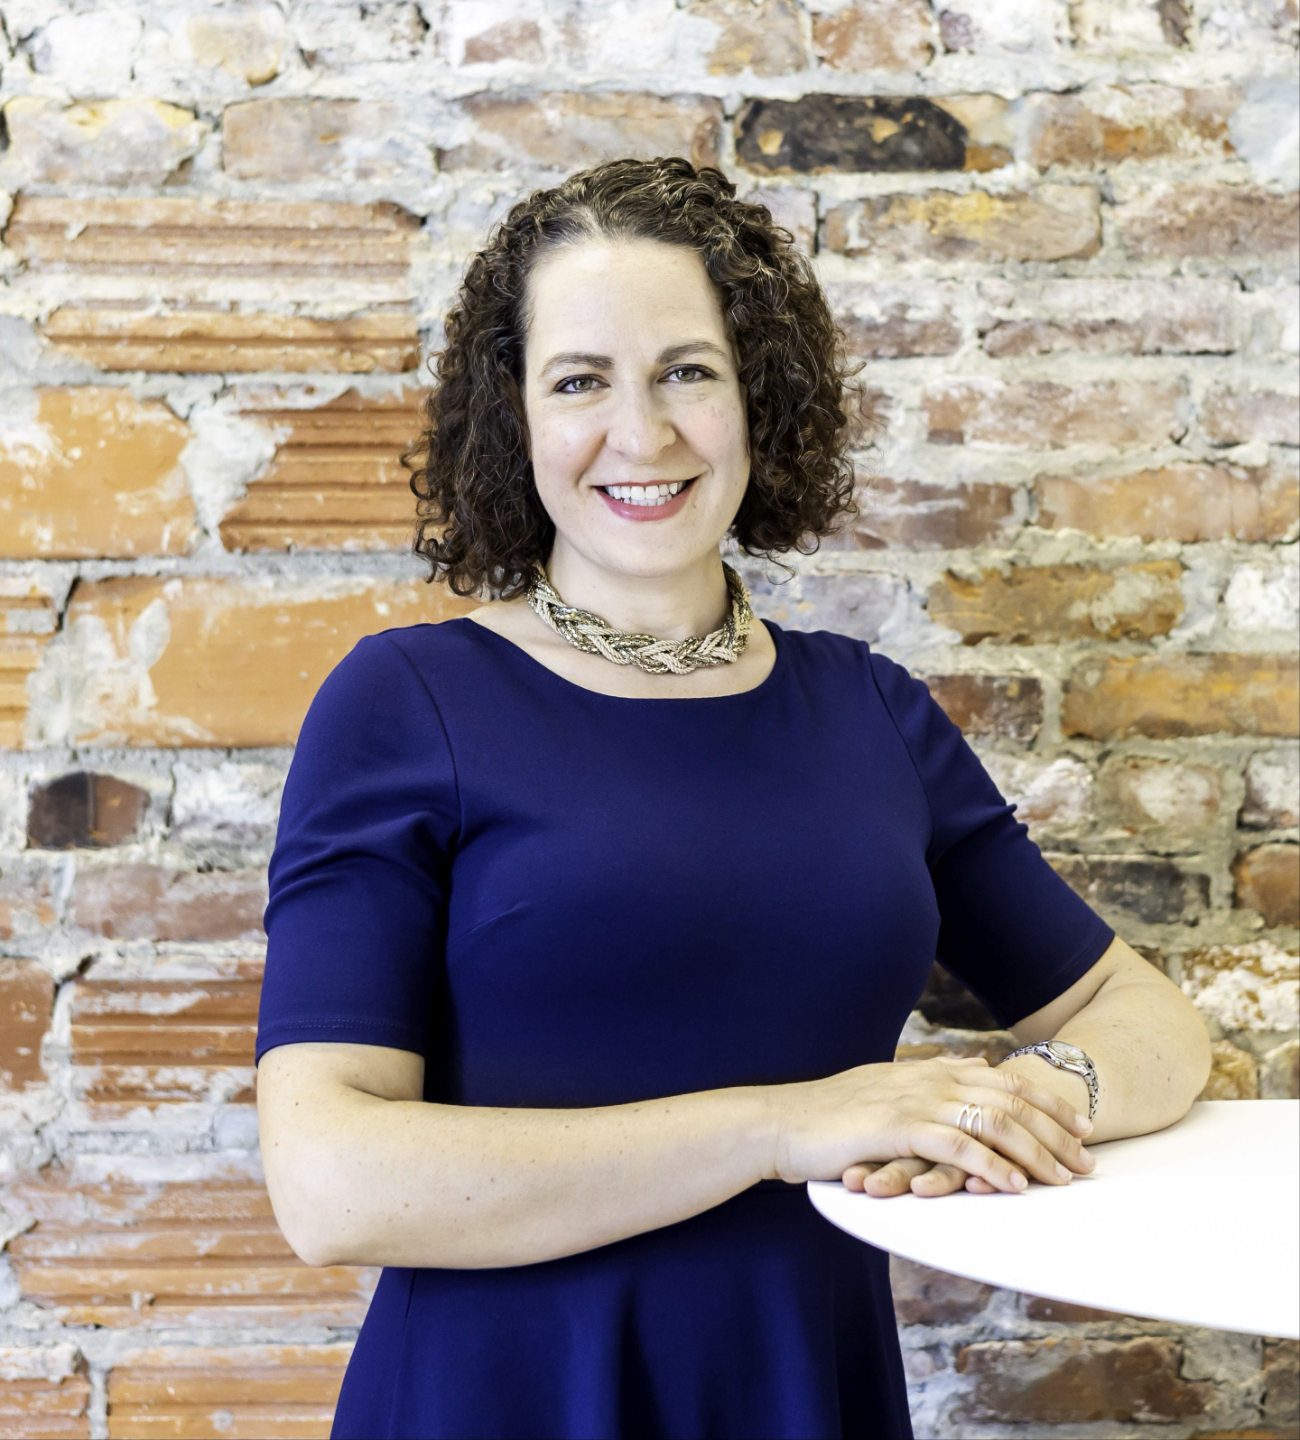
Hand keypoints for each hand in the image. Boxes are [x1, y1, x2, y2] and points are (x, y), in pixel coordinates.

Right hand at [763, 1055, 1093, 1194]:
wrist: (781, 1122)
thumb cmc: (827, 1113)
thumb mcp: (884, 1085)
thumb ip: (929, 1076)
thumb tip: (971, 1066)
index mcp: (926, 1070)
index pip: (1002, 1078)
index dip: (1046, 1100)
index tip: (1080, 1124)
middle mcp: (928, 1079)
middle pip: (1009, 1099)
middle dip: (1054, 1130)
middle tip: (1087, 1160)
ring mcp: (914, 1102)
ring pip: (992, 1122)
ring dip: (1034, 1152)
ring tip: (1063, 1179)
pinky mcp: (898, 1130)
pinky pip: (958, 1148)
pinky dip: (991, 1167)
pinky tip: (1013, 1187)